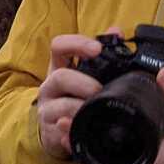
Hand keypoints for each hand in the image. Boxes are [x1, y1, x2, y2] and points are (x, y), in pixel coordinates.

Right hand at [35, 28, 118, 159]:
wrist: (54, 130)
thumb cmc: (73, 97)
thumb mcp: (83, 73)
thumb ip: (100, 53)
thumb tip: (116, 32)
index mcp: (59, 67)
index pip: (59, 46)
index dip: (76, 44)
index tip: (97, 49)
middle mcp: (49, 86)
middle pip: (60, 77)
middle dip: (83, 82)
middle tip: (99, 89)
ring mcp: (47, 109)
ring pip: (60, 106)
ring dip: (80, 107)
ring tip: (95, 110)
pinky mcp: (49, 132)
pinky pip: (60, 131)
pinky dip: (72, 130)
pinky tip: (84, 128)